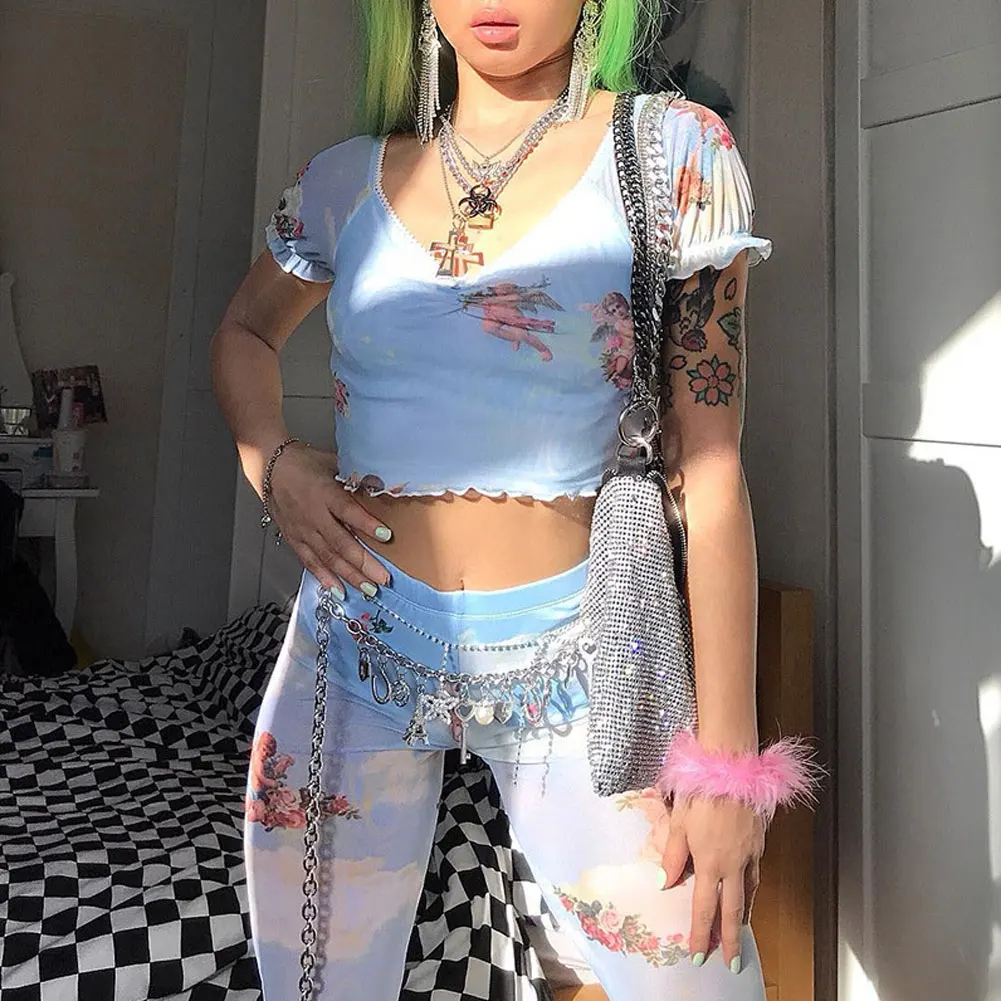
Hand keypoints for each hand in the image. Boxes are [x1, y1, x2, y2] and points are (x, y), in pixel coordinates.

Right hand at [267, 444, 391, 597]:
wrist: (270, 468)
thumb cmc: (304, 463)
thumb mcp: (333, 462)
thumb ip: (357, 475)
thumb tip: (385, 485)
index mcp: (324, 493)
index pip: (347, 511)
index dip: (367, 524)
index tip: (386, 536)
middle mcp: (313, 515)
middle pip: (340, 543)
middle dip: (363, 563)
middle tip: (383, 578)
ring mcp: (303, 531)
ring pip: (328, 558)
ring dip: (349, 576)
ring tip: (369, 589)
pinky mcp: (294, 540)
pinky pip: (310, 563)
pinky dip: (325, 578)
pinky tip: (339, 591)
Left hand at [661, 796, 764, 973]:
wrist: (731, 768)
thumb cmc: (700, 791)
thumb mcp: (678, 822)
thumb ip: (672, 856)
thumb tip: (666, 882)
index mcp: (710, 862)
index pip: (704, 908)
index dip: (701, 934)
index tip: (699, 956)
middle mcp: (733, 864)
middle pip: (733, 911)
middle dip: (731, 939)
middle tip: (731, 962)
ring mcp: (750, 854)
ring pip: (748, 894)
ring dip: (743, 917)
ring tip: (739, 933)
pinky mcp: (759, 843)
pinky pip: (755, 874)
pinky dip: (751, 890)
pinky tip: (747, 893)